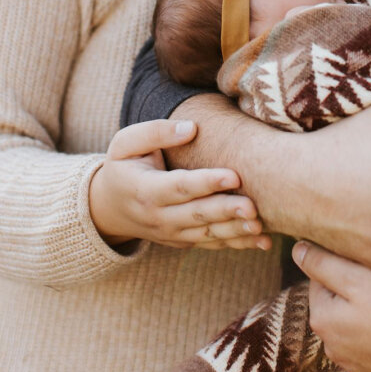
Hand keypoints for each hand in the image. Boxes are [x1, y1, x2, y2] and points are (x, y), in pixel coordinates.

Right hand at [89, 119, 270, 250]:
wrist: (108, 208)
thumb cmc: (123, 166)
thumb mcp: (125, 143)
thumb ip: (156, 132)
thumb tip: (191, 127)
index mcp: (145, 190)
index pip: (179, 187)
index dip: (206, 182)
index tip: (233, 174)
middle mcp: (159, 217)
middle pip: (197, 215)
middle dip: (226, 211)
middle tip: (253, 206)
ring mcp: (171, 234)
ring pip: (207, 234)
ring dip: (236, 232)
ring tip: (261, 226)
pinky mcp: (183, 242)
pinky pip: (211, 244)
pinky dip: (237, 244)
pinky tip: (262, 242)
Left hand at [293, 241, 370, 371]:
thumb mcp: (357, 277)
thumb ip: (322, 263)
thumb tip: (297, 249)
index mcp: (321, 321)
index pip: (321, 276)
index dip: (345, 260)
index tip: (368, 258)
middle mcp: (332, 346)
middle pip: (337, 297)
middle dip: (354, 283)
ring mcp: (355, 361)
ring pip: (354, 316)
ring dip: (368, 303)